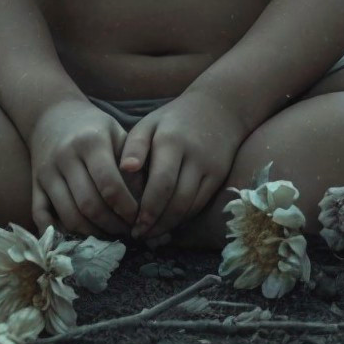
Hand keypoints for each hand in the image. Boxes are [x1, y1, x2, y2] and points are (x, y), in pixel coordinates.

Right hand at [27, 100, 141, 239]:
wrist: (53, 114)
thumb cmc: (93, 126)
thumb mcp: (116, 133)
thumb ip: (132, 162)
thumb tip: (147, 199)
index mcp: (90, 141)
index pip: (109, 184)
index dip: (126, 207)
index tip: (139, 218)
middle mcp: (66, 157)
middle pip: (89, 205)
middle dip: (112, 225)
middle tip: (127, 232)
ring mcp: (47, 172)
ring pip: (68, 215)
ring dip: (91, 234)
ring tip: (109, 235)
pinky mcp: (35, 184)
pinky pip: (42, 217)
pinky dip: (59, 233)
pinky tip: (79, 237)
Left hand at [118, 88, 248, 241]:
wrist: (218, 108)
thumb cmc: (174, 119)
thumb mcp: (150, 123)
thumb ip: (134, 146)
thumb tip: (124, 169)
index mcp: (171, 141)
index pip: (160, 184)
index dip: (147, 210)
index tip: (132, 225)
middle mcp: (194, 156)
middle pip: (177, 201)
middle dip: (157, 223)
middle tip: (139, 236)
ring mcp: (210, 168)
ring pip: (190, 207)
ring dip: (169, 225)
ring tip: (151, 234)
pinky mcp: (219, 177)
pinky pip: (200, 204)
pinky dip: (183, 217)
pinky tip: (168, 223)